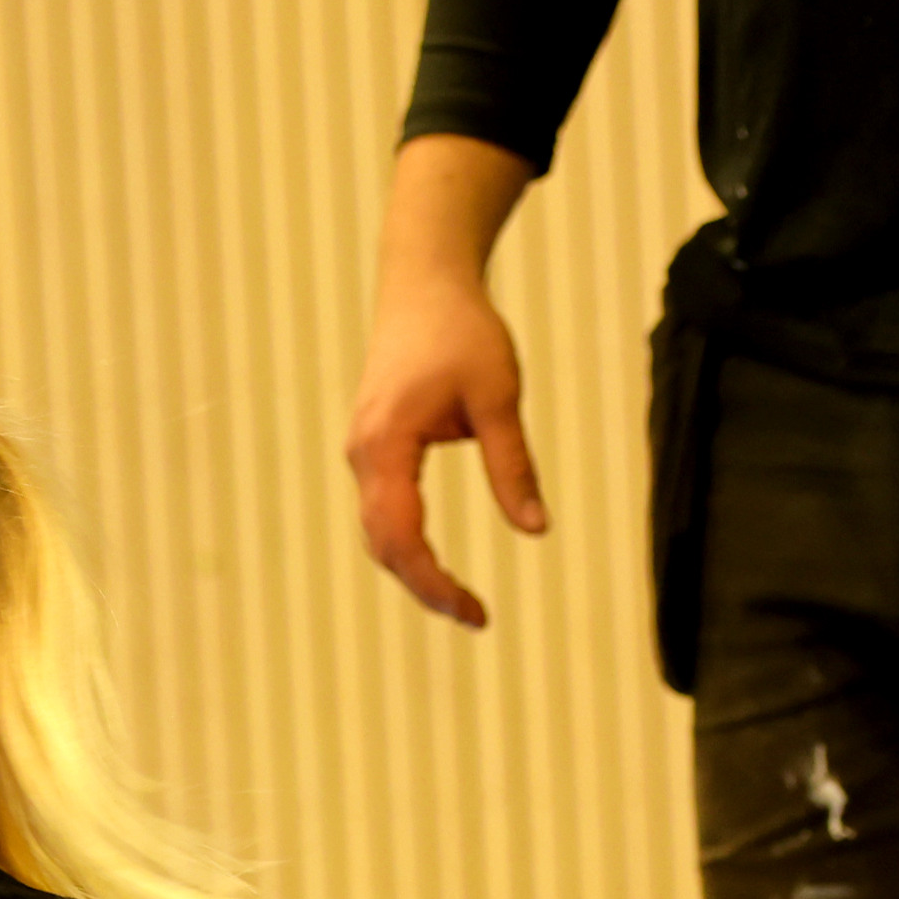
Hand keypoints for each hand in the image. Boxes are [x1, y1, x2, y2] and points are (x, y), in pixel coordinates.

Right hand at [350, 253, 543, 627]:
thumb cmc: (462, 331)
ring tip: (459, 598)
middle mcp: (363, 454)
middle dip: (424, 587)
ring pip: (378, 531)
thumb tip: (535, 529)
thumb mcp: (498, 397)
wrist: (423, 281)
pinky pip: (382, 509)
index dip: (435, 585)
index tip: (476, 613)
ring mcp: (363, 450)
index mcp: (387, 445)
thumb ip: (513, 466)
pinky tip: (436, 560)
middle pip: (383, 546)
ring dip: (413, 569)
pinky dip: (405, 542)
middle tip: (475, 616)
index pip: (402, 539)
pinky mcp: (372, 445)